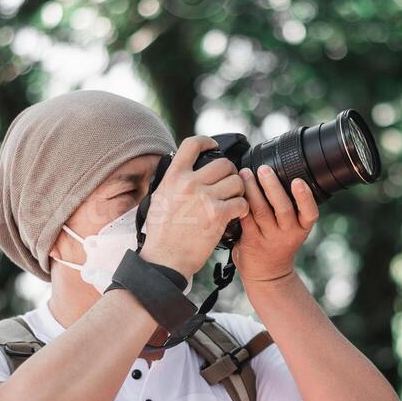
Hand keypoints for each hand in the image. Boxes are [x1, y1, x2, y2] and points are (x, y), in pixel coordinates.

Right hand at [138, 135, 248, 278]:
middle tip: (229, 184)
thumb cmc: (161, 234)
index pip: (192, 145)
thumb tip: (182, 171)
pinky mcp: (218, 215)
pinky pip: (242, 203)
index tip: (214, 146)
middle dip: (230, 173)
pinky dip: (243, 208)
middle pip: (224, 164)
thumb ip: (173, 182)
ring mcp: (204, 198)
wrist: (165, 259)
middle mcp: (189, 183)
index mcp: (173, 177)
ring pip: (237, 182)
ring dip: (239, 191)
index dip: (207, 142)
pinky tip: (236, 214)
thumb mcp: (159, 199)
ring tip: (233, 200)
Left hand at [233, 164, 318, 285]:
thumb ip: (290, 207)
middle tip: (264, 169)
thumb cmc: (279, 243)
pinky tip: (235, 192)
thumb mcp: (293, 228)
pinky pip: (245, 220)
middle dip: (273, 187)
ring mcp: (269, 238)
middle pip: (283, 208)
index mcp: (302, 227)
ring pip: (261, 212)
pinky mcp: (251, 241)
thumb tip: (274, 172)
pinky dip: (240, 204)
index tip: (298, 181)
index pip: (310, 212)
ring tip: (245, 174)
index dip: (305, 197)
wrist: (267, 274)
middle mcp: (288, 233)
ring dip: (252, 191)